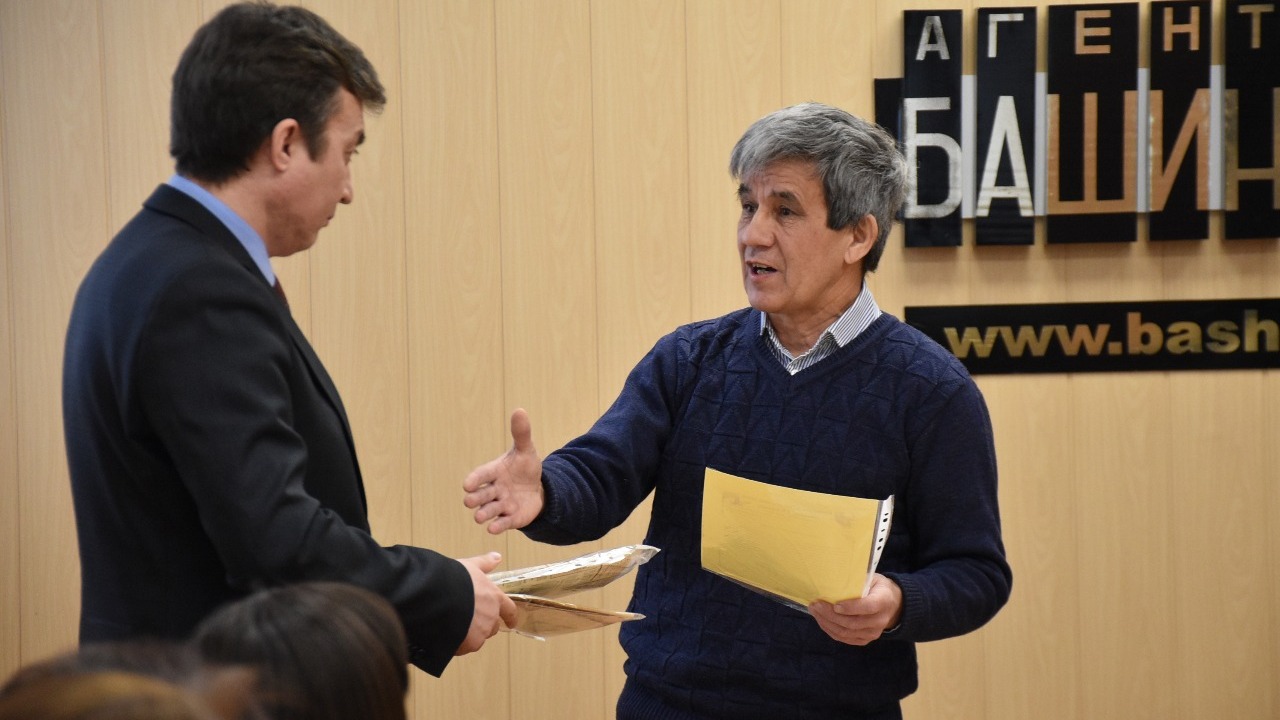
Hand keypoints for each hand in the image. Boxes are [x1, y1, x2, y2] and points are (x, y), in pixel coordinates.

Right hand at [453, 552, 518, 655]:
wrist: (437, 597)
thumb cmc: (453, 579)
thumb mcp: (469, 567)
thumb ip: (484, 564)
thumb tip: (497, 557)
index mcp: (494, 598)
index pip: (509, 610)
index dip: (510, 616)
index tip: (512, 622)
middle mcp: (491, 617)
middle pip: (493, 627)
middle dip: (485, 625)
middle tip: (470, 621)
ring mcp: (480, 632)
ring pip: (478, 638)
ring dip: (470, 635)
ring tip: (455, 627)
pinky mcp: (468, 645)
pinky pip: (464, 647)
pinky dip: (457, 643)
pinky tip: (447, 635)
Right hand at [463, 409, 544, 533]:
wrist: (536, 489)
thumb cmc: (524, 468)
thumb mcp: (526, 450)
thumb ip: (521, 433)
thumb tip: (520, 410)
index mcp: (494, 472)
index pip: (481, 475)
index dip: (474, 479)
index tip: (467, 484)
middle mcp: (494, 490)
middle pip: (481, 495)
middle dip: (475, 498)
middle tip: (469, 501)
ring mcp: (501, 505)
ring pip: (488, 511)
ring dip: (483, 514)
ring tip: (479, 517)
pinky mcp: (510, 518)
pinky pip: (502, 523)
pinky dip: (497, 526)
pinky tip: (493, 529)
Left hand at [808, 573, 902, 645]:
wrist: (893, 605)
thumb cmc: (878, 588)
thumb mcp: (873, 578)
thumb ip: (858, 580)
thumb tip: (834, 577)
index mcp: (883, 601)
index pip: (868, 607)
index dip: (851, 607)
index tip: (835, 604)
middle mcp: (879, 620)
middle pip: (852, 623)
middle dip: (830, 615)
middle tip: (816, 604)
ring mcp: (872, 633)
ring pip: (846, 632)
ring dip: (827, 623)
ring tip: (814, 611)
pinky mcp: (865, 640)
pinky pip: (844, 638)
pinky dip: (830, 630)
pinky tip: (821, 620)